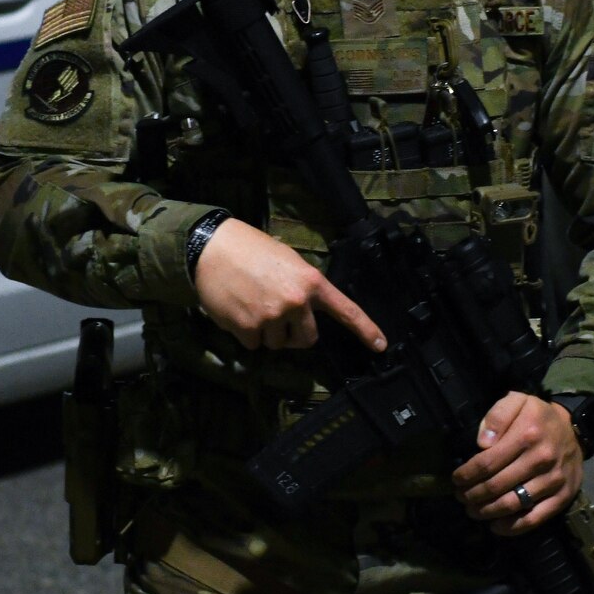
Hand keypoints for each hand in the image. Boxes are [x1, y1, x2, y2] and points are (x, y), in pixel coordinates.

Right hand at [193, 219, 386, 353]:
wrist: (212, 247)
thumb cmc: (250, 249)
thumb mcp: (287, 261)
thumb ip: (302, 287)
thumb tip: (303, 313)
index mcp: (311, 282)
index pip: (345, 310)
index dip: (365, 330)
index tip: (381, 346)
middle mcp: (297, 302)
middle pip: (307, 340)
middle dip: (295, 335)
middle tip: (279, 317)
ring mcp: (272, 317)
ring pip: (277, 344)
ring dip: (267, 332)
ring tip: (252, 304)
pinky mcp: (248, 328)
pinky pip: (254, 344)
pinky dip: (246, 333)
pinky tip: (238, 310)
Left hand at [452, 392, 583, 535]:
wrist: (574, 429)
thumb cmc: (538, 417)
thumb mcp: (517, 401)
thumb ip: (497, 416)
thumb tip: (482, 444)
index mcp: (527, 434)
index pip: (487, 462)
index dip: (467, 475)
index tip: (456, 479)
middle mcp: (541, 459)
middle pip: (496, 486)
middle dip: (472, 495)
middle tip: (461, 497)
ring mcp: (553, 480)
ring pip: (512, 504)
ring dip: (486, 512)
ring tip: (473, 510)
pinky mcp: (562, 497)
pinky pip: (534, 519)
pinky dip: (511, 527)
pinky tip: (495, 525)